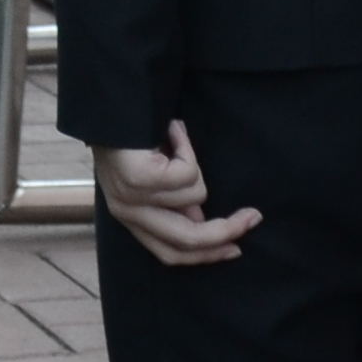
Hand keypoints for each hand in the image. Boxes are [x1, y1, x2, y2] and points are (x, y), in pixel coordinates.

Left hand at [94, 122, 260, 268]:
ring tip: (175, 137)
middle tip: (253, 217)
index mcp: (129, 217)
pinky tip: (173, 129)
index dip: (207, 255)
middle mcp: (127, 212)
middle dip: (226, 230)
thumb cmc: (132, 137)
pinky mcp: (139, 177)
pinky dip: (187, 146)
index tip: (235, 247)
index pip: (171, 254)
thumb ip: (173, 204)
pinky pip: (187, 172)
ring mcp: (132, 196)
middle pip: (188, 240)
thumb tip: (200, 220)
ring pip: (195, 195)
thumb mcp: (152, 177)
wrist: (108, 106)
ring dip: (194, 164)